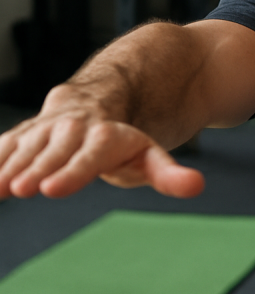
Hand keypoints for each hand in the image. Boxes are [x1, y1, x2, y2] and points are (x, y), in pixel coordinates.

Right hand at [0, 84, 204, 200]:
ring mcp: (46, 128)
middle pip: (56, 148)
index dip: (72, 171)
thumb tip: (197, 186)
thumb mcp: (150, 156)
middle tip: (23, 188)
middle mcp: (74, 127)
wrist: (97, 103)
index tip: (52, 189)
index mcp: (107, 136)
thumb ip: (169, 173)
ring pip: (27, 145)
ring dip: (9, 164)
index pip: (90, 154)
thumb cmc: (123, 142)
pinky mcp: (24, 132)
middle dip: (40, 167)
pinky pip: (4, 145)